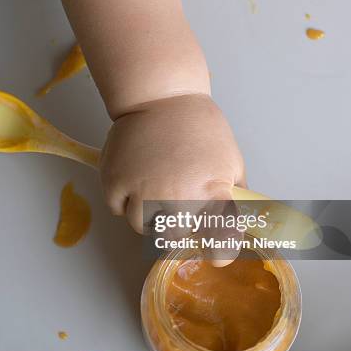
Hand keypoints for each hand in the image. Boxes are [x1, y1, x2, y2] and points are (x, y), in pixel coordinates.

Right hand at [100, 94, 245, 262]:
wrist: (162, 97)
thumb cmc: (201, 126)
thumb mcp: (231, 160)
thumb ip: (233, 196)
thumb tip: (235, 224)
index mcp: (210, 194)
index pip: (220, 244)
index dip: (219, 251)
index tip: (216, 254)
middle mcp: (176, 200)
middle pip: (174, 237)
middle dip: (177, 224)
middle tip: (177, 202)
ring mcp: (143, 192)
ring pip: (142, 227)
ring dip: (149, 214)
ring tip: (155, 187)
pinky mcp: (115, 182)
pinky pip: (118, 210)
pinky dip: (125, 201)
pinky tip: (136, 178)